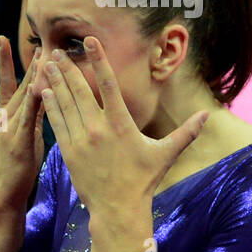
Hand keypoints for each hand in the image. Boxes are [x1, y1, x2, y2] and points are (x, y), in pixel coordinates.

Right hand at [0, 36, 43, 210]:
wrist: (6, 191)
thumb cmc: (19, 166)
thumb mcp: (26, 136)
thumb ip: (33, 116)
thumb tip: (44, 97)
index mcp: (6, 116)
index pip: (6, 82)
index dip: (5, 61)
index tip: (4, 39)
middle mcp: (5, 118)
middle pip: (18, 84)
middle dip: (27, 63)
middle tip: (37, 42)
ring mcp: (9, 129)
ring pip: (23, 97)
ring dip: (33, 76)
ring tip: (41, 56)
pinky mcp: (18, 141)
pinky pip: (28, 117)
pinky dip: (33, 101)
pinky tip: (39, 86)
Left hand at [38, 37, 208, 218]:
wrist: (118, 209)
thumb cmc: (143, 181)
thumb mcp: (165, 155)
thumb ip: (185, 133)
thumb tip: (207, 116)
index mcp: (122, 125)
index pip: (110, 84)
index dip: (99, 60)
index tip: (90, 42)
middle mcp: (99, 129)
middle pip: (81, 91)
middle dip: (68, 69)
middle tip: (57, 50)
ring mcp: (81, 140)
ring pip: (65, 105)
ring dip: (55, 83)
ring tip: (46, 65)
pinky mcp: (69, 152)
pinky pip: (57, 124)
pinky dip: (50, 107)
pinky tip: (44, 92)